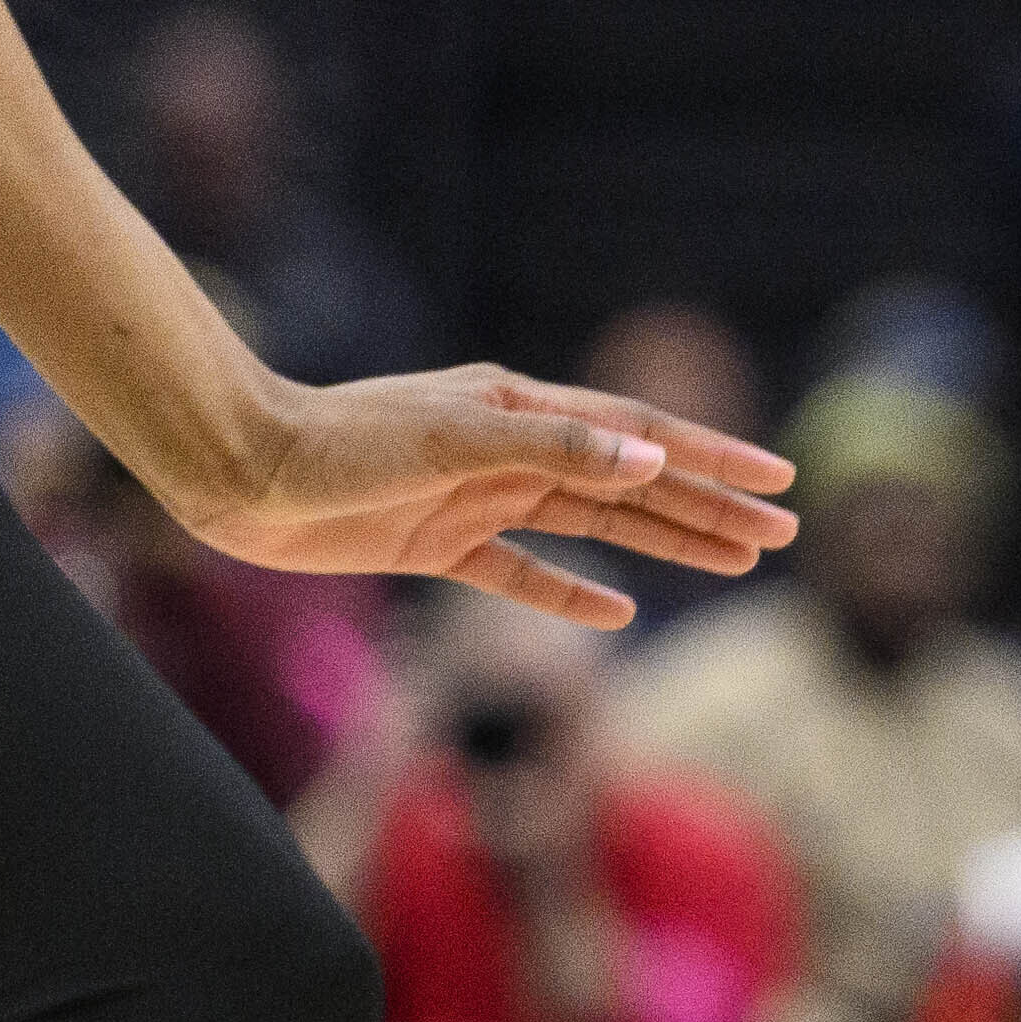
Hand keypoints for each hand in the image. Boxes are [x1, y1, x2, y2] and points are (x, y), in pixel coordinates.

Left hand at [171, 369, 798, 631]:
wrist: (237, 472)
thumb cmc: (338, 444)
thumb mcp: (451, 438)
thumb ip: (553, 448)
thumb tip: (649, 458)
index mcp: (521, 409)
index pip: (640, 435)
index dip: (712, 458)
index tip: (779, 478)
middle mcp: (509, 448)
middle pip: (633, 484)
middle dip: (709, 507)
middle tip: (783, 534)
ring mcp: (476, 498)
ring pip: (593, 527)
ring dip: (664, 545)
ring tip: (734, 563)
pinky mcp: (437, 544)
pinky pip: (522, 574)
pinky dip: (572, 593)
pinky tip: (620, 612)